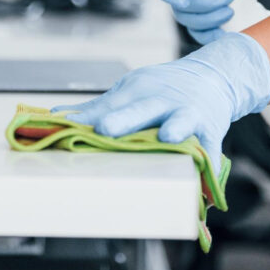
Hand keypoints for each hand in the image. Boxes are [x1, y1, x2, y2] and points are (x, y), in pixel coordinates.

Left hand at [53, 33, 269, 170]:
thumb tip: (56, 117)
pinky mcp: (212, 131)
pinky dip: (208, 168)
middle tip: (105, 129)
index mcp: (140, 89)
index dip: (92, 115)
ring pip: (183, 121)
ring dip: (176, 128)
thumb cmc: (163, 89)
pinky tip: (204, 193)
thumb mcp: (132, 91)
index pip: (112, 103)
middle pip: (142, 108)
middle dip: (124, 118)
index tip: (71, 125)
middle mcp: (164, 100)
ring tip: (168, 137)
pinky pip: (210, 151)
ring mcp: (190, 114)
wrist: (213, 77)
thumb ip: (99, 108)